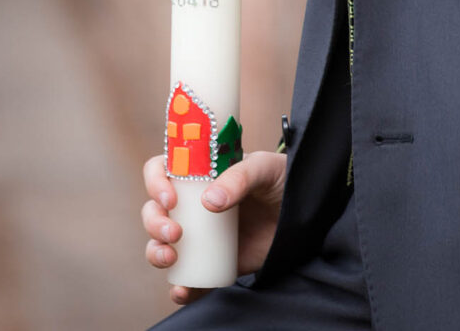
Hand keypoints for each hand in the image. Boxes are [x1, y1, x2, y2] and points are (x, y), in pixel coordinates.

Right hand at [142, 150, 287, 305]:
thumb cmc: (283, 181)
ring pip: (160, 243)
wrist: (305, 215)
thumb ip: (241, 177)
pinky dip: (179, 287)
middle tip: (175, 233)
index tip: (170, 198)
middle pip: (154, 210)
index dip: (156, 182)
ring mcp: (200, 234)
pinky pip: (187, 277)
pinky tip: (183, 290)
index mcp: (201, 172)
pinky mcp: (212, 261)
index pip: (164, 170)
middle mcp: (193, 203)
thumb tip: (210, 202)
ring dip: (155, 252)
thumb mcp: (265, 168)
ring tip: (171, 257)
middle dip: (154, 223)